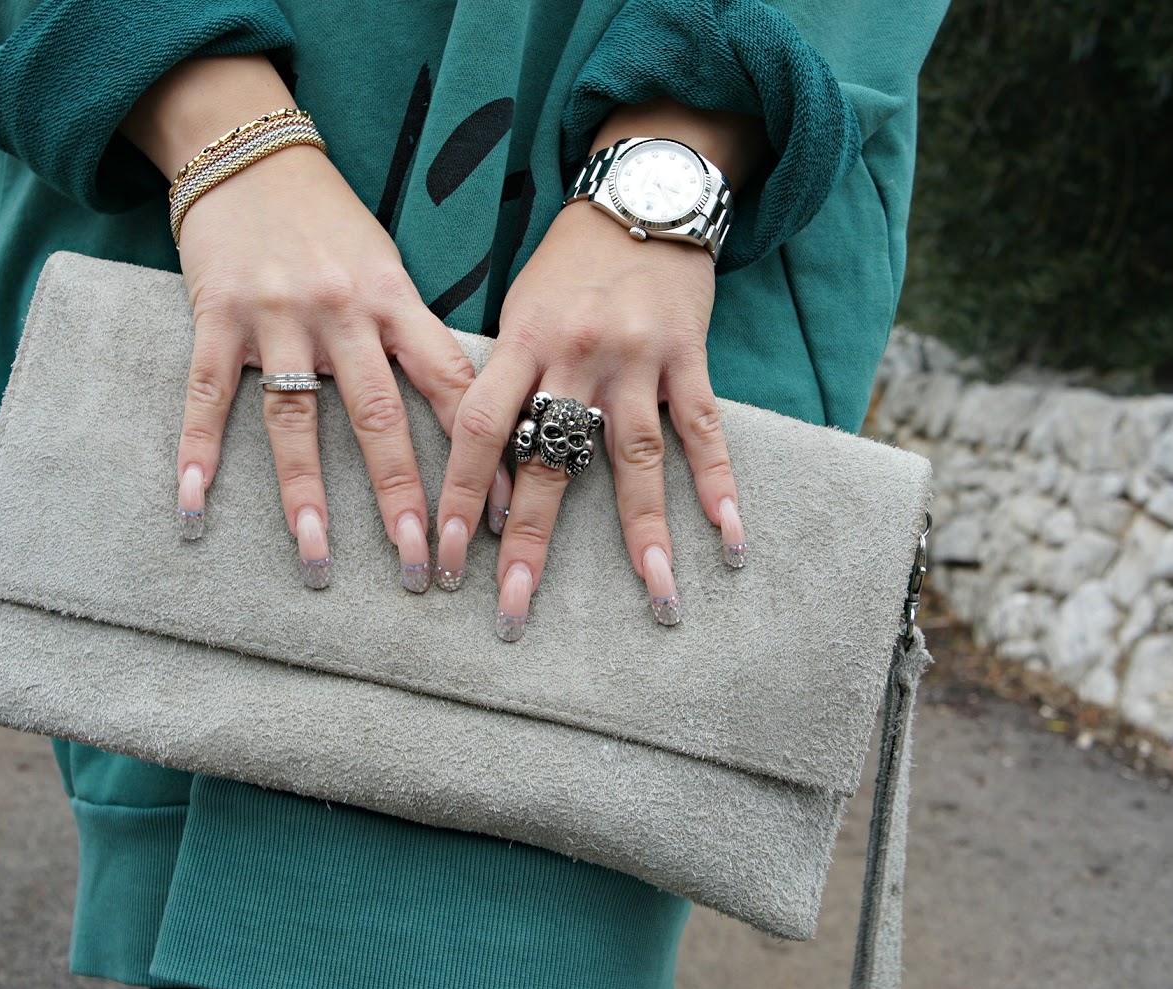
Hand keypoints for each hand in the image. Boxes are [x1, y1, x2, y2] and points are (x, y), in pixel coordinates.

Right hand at [123, 56, 497, 589]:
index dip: (481, 454)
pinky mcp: (218, 315)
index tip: (497, 522)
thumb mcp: (387, 268)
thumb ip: (414, 335)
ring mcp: (279, 316)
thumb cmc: (330, 222)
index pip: (451, 387)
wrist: (250, 151)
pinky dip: (199, 450)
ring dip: (307, 495)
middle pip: (380, 417)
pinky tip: (195, 504)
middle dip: (403, 497)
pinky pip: (210, 394)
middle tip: (419, 566)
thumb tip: (467, 415)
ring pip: (297, 419)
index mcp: (395, 301)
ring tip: (318, 559)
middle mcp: (344, 313)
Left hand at [434, 202, 747, 637]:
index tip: (443, 555)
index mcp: (521, 339)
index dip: (458, 494)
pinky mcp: (690, 356)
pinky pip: (705, 429)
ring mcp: (638, 356)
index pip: (478, 427)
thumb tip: (479, 469)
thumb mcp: (518, 307)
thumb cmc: (568, 265)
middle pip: (548, 459)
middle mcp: (576, 352)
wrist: (642, 195)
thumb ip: (505, 379)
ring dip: (644, 533)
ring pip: (635, 457)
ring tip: (657, 596)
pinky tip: (729, 538)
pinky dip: (718, 484)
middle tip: (514, 609)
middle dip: (529, 540)